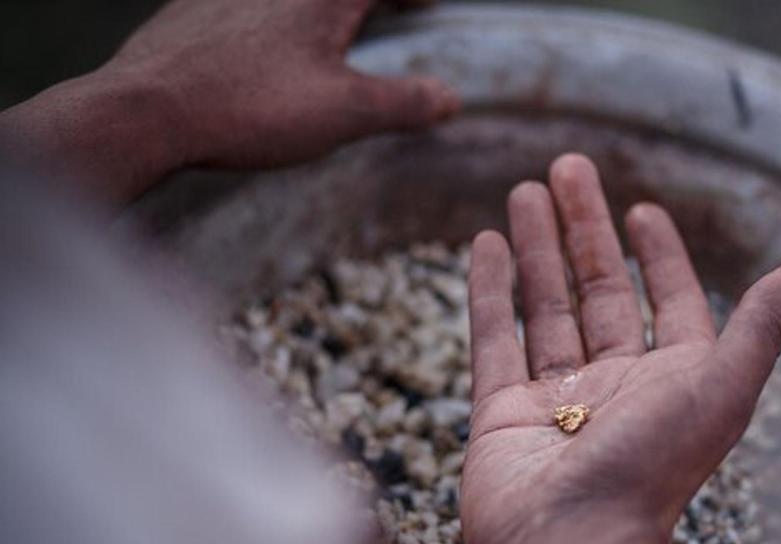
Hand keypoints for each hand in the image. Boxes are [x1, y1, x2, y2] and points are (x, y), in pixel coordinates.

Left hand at [0, 0, 455, 202]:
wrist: (146, 112)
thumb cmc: (248, 107)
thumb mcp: (344, 111)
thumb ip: (403, 103)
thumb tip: (449, 98)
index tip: (431, 6)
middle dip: (371, 5)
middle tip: (391, 14)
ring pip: (292, 1)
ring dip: (323, 13)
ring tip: (337, 32)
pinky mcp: (193, 10)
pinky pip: (250, 7)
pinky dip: (276, 20)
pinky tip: (270, 48)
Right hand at [455, 154, 780, 543]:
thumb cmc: (651, 472)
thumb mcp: (722, 388)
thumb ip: (760, 327)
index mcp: (674, 382)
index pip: (669, 303)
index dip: (660, 256)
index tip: (643, 211)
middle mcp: (617, 387)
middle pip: (599, 291)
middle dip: (584, 229)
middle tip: (567, 167)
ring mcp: (555, 400)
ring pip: (546, 307)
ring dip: (538, 248)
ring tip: (523, 191)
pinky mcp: (502, 413)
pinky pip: (495, 339)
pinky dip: (491, 292)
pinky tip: (487, 247)